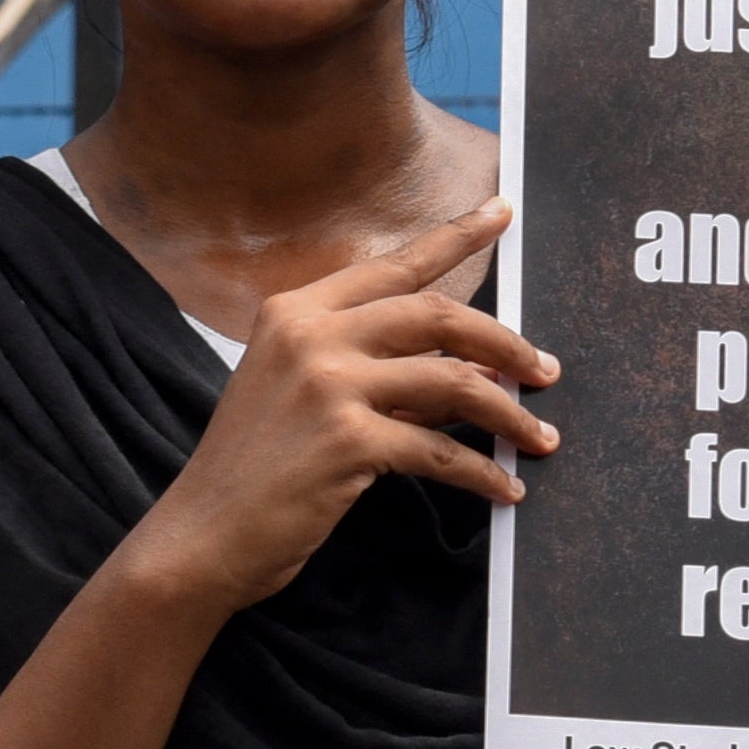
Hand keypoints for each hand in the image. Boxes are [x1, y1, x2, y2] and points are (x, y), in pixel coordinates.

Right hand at [110, 197, 556, 621]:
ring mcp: (329, 384)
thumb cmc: (254, 469)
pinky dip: (483, 472)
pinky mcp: (348, 440)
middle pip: (438, 315)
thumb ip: (361, 362)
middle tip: (546, 368)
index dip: (455, 237)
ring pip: (453, 381)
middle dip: (505, 341)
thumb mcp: (294, 390)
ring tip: (542, 435)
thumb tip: (463, 363)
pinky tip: (506, 488)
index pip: (392, 266)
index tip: (502, 213)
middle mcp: (310, 334)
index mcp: (294, 310)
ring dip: (509, 412)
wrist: (202, 536)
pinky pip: (442, 451)